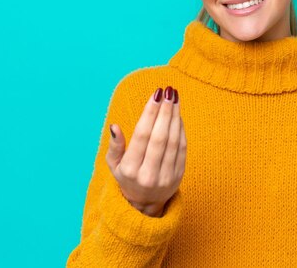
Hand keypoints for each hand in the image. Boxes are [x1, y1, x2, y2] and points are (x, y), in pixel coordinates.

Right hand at [106, 86, 186, 216]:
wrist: (145, 204)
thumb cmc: (127, 177)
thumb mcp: (114, 165)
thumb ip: (115, 146)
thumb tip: (115, 127)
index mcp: (130, 169)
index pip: (142, 136)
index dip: (150, 113)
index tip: (155, 95)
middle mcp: (149, 174)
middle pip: (160, 137)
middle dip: (165, 111)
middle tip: (168, 91)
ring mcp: (166, 176)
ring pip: (173, 141)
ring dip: (175, 116)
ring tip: (174, 98)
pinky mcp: (179, 176)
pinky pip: (182, 148)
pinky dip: (181, 129)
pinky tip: (178, 115)